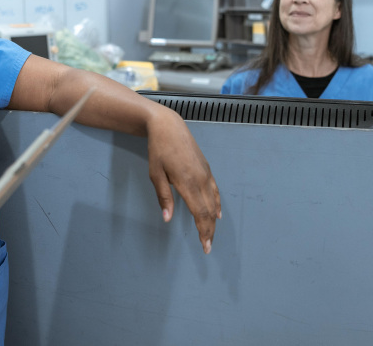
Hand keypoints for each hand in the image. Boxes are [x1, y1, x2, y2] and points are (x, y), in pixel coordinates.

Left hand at [146, 110, 220, 253]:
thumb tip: (167, 219)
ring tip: (211, 234)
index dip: (203, 232)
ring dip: (213, 221)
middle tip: (208, 247)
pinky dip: (217, 204)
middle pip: (209, 212)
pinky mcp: (206, 168)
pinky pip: (215, 190)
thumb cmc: (158, 149)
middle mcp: (200, 180)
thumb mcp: (155, 174)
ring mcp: (205, 173)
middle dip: (210, 231)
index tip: (204, 246)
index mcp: (187, 183)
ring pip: (214, 202)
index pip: (200, 214)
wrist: (168, 126)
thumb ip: (164, 197)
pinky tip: (217, 213)